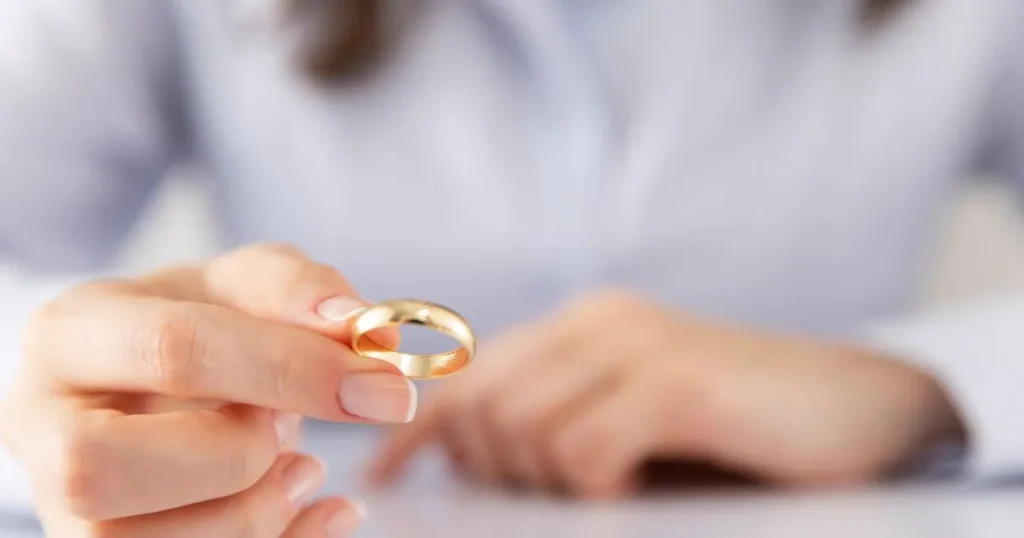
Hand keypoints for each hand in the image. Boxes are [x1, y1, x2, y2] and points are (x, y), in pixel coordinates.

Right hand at [0, 244, 412, 536]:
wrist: (135, 380)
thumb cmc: (191, 326)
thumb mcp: (239, 286)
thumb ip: (298, 291)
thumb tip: (369, 333)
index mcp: (74, 334)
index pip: (173, 351)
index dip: (289, 370)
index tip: (383, 389)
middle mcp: (43, 426)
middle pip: (105, 467)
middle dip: (233, 456)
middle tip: (289, 431)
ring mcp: (60, 505)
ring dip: (252, 513)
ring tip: (302, 469)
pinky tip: (317, 511)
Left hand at [367, 291, 962, 498]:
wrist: (870, 410)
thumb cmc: (743, 436)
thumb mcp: (634, 425)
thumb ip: (561, 426)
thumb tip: (469, 466)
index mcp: (582, 328)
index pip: (468, 372)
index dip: (417, 428)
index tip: (382, 478)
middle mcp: (600, 323)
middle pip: (481, 404)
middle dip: (495, 468)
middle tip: (555, 497)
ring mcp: (640, 346)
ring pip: (523, 427)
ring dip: (552, 482)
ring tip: (614, 491)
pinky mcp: (680, 383)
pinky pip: (586, 446)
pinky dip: (598, 485)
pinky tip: (639, 488)